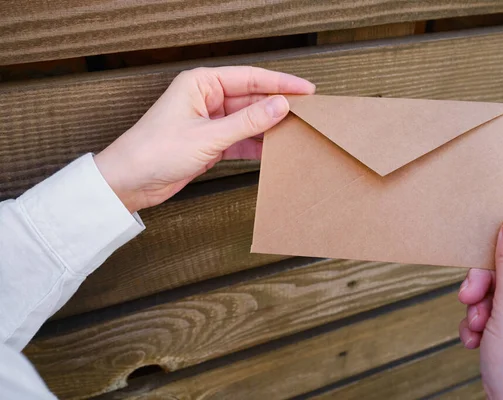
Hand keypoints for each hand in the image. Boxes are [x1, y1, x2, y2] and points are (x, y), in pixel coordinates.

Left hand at [94, 66, 314, 212]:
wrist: (129, 182)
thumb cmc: (155, 150)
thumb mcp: (209, 136)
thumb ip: (248, 121)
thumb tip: (281, 106)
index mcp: (202, 83)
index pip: (250, 78)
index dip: (281, 83)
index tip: (306, 90)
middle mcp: (207, 98)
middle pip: (251, 99)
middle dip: (277, 107)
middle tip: (306, 114)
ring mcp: (209, 121)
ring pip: (247, 120)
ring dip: (268, 128)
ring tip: (295, 133)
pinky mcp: (209, 143)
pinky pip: (240, 140)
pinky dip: (255, 145)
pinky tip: (273, 150)